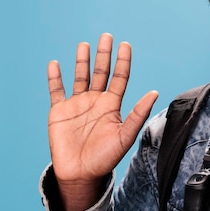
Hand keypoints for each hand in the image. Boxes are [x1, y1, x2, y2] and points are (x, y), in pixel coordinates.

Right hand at [47, 33, 157, 210]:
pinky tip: (55, 64)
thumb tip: (155, 92)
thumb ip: (138, 114)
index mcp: (112, 105)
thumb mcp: (125, 136)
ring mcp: (77, 105)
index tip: (125, 45)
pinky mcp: (59, 112)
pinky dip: (55, 78)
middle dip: (104, 55)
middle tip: (107, 36)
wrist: (81, 174)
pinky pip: (56, 91)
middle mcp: (96, 101)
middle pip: (101, 73)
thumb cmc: (105, 158)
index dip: (123, 62)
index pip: (119, 78)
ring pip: (80, 77)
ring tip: (84, 45)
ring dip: (82, 62)